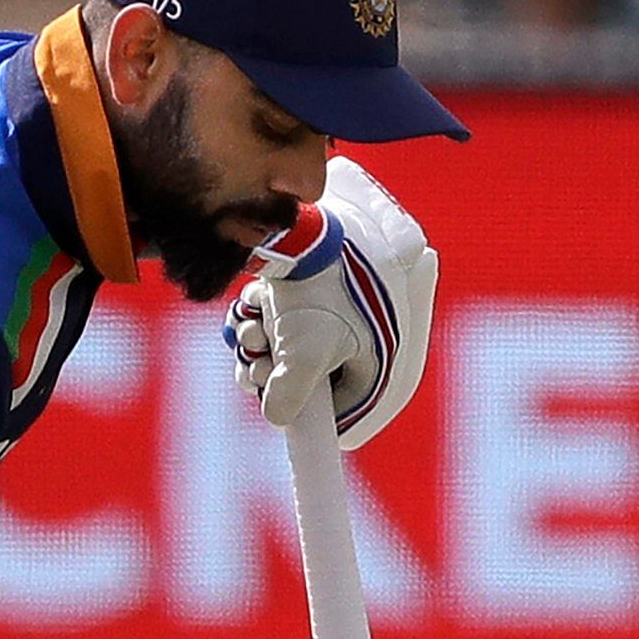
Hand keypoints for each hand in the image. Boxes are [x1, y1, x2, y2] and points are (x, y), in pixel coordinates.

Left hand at [224, 157, 440, 449]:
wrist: (311, 218)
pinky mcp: (320, 296)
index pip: (351, 415)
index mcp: (385, 361)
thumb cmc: (323, 283)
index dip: (312, 419)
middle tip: (256, 363)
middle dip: (277, 376)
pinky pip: (286, 329)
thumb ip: (292, 393)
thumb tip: (276, 417)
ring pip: (292, 357)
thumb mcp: (306, 348)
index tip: (280, 412)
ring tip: (254, 326)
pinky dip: (265, 322)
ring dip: (263, 348)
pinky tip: (254, 304)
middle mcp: (369, 343)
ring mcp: (343, 318)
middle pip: (313, 387)